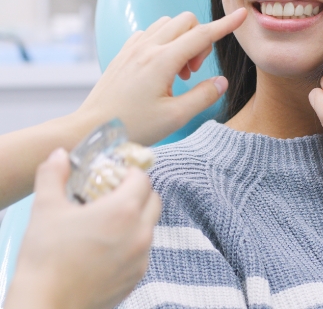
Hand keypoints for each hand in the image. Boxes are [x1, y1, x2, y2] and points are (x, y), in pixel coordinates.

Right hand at [5, 148, 160, 308]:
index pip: (143, 178)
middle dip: (138, 192)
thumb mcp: (45, 208)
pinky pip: (143, 250)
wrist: (44, 308)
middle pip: (153, 199)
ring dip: (137, 217)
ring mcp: (141, 257)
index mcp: (124, 211)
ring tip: (109, 221)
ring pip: (150, 226)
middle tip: (114, 194)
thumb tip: (59, 155)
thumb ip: (54, 175)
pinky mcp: (136, 278)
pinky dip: (133, 242)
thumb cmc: (46, 258)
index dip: (129, 172)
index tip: (114, 175)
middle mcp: (140, 232)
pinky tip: (108, 246)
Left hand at [76, 8, 246, 145]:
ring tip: (177, 72)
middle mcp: (147, 48)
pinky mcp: (124, 53)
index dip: (225, 25)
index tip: (241, 16)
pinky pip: (150, 33)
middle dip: (199, 40)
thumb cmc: (132, 126)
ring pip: (167, 24)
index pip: (202, 35)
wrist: (91, 129)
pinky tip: (160, 68)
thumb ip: (203, 96)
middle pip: (186, 22)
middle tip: (193, 72)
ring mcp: (132, 48)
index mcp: (162, 61)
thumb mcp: (175, 117)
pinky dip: (164, 42)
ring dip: (181, 40)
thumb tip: (221, 81)